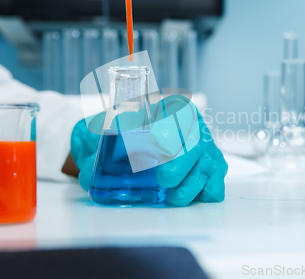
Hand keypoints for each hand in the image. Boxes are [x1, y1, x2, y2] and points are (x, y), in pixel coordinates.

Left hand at [70, 95, 227, 205]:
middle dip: (182, 162)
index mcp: (166, 107)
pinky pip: (216, 174)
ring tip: (176, 198)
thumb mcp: (101, 136)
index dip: (173, 125)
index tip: (159, 142)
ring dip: (194, 181)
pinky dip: (211, 186)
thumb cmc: (118, 135)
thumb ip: (94, 153)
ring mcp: (201, 144)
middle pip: (194, 139)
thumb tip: (88, 178)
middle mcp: (189, 124)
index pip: (177, 110)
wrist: (127, 145)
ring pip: (207, 160)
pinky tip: (202, 195)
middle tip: (165, 180)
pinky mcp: (208, 164)